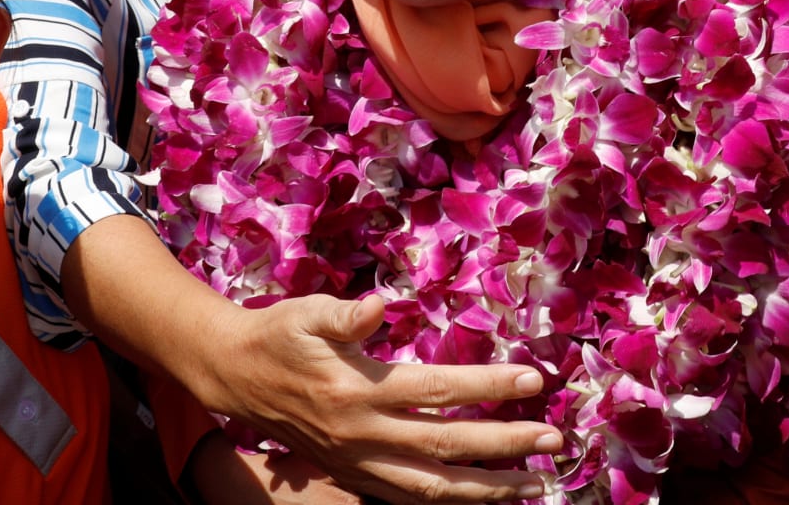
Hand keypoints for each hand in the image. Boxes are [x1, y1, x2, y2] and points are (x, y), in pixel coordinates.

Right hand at [199, 293, 557, 503]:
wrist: (233, 375)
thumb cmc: (277, 333)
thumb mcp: (305, 312)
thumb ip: (345, 314)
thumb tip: (381, 305)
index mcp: (356, 389)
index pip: (437, 391)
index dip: (488, 387)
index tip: (535, 379)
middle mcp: (362, 434)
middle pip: (446, 448)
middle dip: (505, 446)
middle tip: (555, 439)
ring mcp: (357, 463)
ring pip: (432, 488)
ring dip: (488, 489)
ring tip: (537, 483)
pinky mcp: (353, 476)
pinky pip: (409, 499)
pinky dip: (450, 502)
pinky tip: (485, 498)